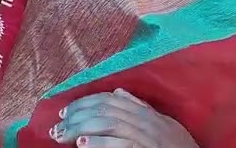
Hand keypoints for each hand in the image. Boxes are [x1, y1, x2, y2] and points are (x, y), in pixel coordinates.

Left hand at [51, 89, 198, 147]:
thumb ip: (141, 108)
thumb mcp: (164, 124)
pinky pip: (120, 144)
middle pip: (106, 110)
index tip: (65, 111)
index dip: (85, 102)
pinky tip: (83, 144)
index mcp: (148, 113)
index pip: (111, 100)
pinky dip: (100, 142)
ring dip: (82, 128)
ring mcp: (146, 137)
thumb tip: (119, 93)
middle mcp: (146, 121)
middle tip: (57, 126)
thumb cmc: (178, 147)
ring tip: (64, 135)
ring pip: (109, 124)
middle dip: (78, 115)